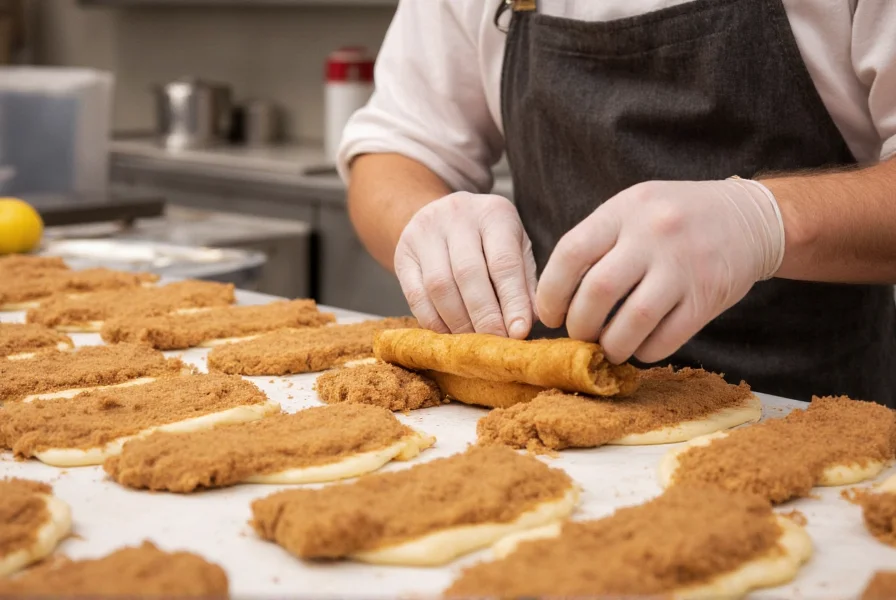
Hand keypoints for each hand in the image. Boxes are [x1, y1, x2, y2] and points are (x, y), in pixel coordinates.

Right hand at [395, 192, 537, 338]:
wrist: (442, 216)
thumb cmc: (489, 239)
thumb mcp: (515, 248)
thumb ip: (524, 282)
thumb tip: (528, 323)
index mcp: (494, 213)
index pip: (504, 262)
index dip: (512, 301)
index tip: (519, 332)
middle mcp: (457, 216)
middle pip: (468, 274)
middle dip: (483, 316)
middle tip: (494, 344)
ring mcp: (425, 233)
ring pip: (438, 286)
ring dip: (457, 322)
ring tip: (473, 344)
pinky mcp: (403, 254)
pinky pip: (416, 295)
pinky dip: (433, 322)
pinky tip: (449, 335)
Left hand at [536, 178, 784, 363]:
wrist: (749, 219)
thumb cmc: (674, 218)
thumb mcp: (632, 209)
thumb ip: (596, 242)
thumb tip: (555, 295)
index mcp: (625, 210)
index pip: (571, 253)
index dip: (551, 292)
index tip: (550, 314)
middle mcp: (653, 235)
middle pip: (597, 292)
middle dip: (579, 325)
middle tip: (579, 334)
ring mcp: (683, 266)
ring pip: (632, 322)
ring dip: (610, 345)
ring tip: (606, 347)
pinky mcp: (708, 297)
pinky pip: (667, 338)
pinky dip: (645, 351)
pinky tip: (639, 347)